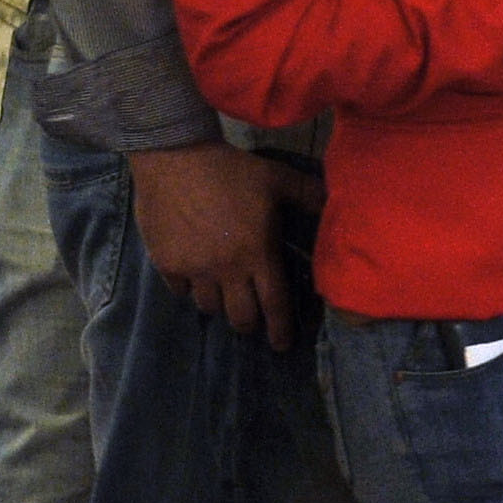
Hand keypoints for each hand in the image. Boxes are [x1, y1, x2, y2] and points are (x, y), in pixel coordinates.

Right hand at [125, 144, 319, 349]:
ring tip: (223, 295)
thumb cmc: (231, 169)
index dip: (280, 329)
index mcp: (258, 254)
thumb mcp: (276, 178)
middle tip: (252, 322)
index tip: (281, 345)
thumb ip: (307, 195)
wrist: (175, 157)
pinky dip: (188, 288)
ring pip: (208, 306)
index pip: (274, 304)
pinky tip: (193, 277)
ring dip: (219, 304)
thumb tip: (336, 203)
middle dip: (249, 324)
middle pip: (240, 317)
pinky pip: (179, 289)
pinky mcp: (166, 262)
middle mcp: (226, 270)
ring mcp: (194, 269)